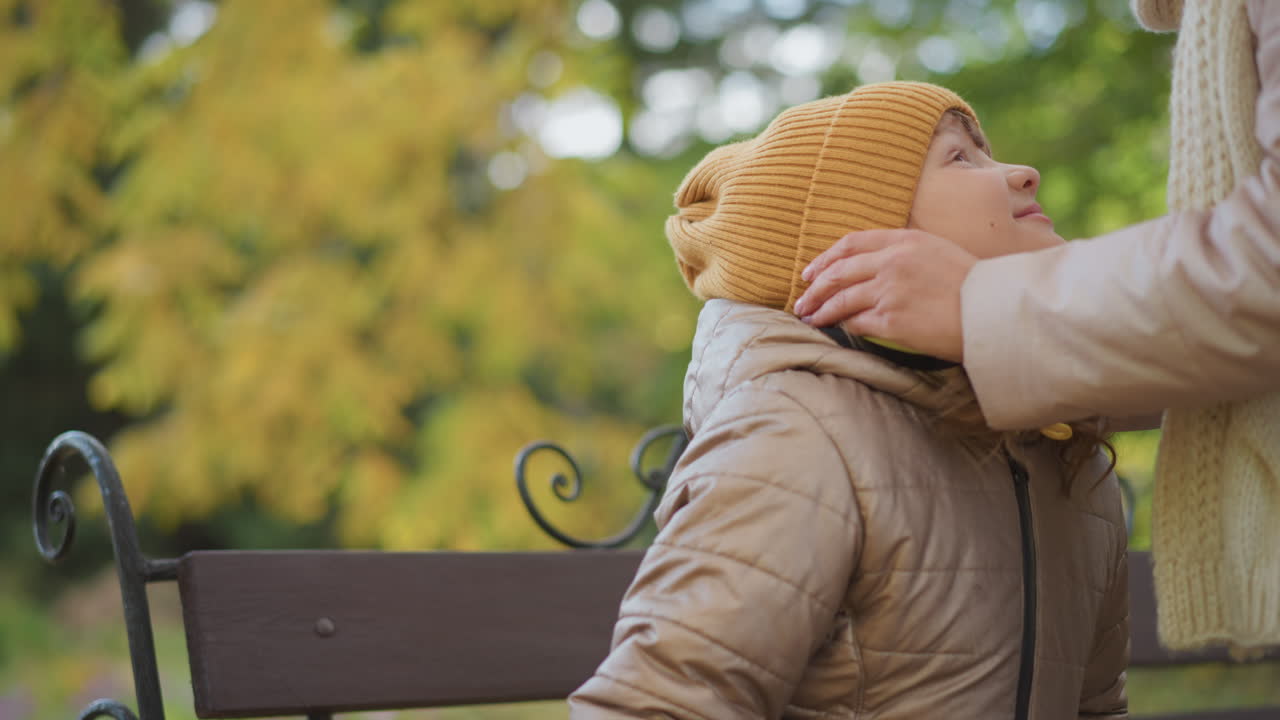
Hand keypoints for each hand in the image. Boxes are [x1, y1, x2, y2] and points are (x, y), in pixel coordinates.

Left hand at [792, 229, 976, 361]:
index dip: (825, 259)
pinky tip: (834, 329)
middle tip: (801, 300)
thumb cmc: (973, 285)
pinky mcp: (891, 321)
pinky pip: (855, 322)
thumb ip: (905, 253)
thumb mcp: (938, 251)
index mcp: (904, 240)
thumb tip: (875, 265)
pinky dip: (842, 325)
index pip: (851, 243)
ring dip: (820, 310)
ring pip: (840, 299)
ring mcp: (890, 291)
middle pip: (838, 272)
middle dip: (814, 288)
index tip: (811, 272)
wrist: (994, 311)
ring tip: (809, 317)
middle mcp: (892, 263)